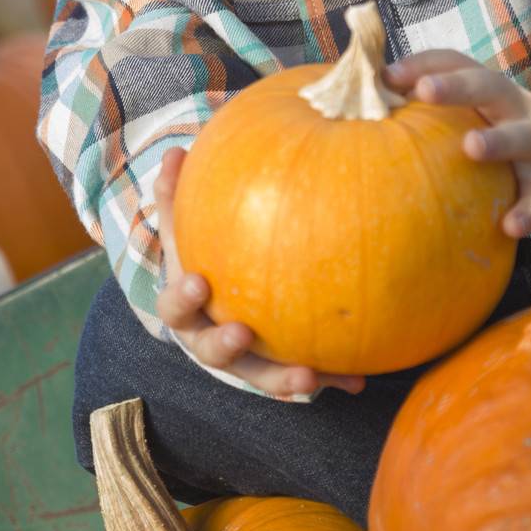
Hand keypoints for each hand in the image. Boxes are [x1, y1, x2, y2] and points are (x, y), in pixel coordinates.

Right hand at [153, 148, 365, 399]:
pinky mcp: (277, 369)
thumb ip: (176, 195)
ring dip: (281, 378)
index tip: (198, 283)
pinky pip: (303, 375)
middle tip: (242, 332)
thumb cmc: (201, 256)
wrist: (216, 302)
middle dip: (224, 344)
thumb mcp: (185, 228)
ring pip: (259, 375)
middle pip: (210, 351)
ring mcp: (244, 359)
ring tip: (308, 376)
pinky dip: (329, 377)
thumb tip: (173, 151)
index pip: (175, 306)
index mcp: (184, 307)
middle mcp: (208, 340)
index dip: (183, 298)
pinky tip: (357, 379)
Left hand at [384, 50, 530, 236]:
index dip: (422, 63)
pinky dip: (529, 211)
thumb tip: (363, 99)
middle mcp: (514, 107)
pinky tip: (510, 226)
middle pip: (489, 86)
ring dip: (497, 141)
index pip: (455, 62)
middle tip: (424, 90)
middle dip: (457, 87)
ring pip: (521, 137)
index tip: (386, 74)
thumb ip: (427, 102)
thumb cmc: (497, 128)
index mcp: (487, 86)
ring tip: (472, 148)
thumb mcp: (472, 109)